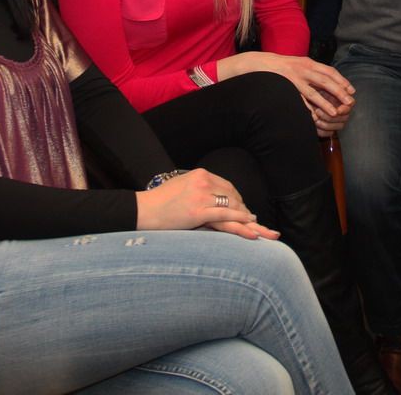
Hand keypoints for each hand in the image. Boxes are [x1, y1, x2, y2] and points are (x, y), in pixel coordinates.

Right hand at [134, 168, 278, 239]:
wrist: (143, 210)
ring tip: (256, 225)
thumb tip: (212, 193)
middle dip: (243, 208)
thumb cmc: (160, 201)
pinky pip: (225, 215)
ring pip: (231, 205)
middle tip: (253, 219)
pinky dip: (240, 221)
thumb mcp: (182, 185)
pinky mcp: (198, 211)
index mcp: (200, 174)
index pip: (226, 185)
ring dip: (245, 216)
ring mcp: (201, 196)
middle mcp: (203, 182)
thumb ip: (198, 186)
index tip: (243, 207)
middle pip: (232, 194)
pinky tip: (250, 226)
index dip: (237, 198)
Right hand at [221, 52, 355, 130]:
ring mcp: (294, 78)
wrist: (260, 63)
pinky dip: (306, 108)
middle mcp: (303, 69)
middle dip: (339, 92)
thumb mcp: (299, 64)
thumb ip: (312, 70)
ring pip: (313, 92)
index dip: (342, 81)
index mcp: (308, 63)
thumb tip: (328, 78)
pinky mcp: (285, 87)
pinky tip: (313, 116)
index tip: (351, 90)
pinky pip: (298, 99)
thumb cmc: (281, 66)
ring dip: (325, 103)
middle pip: (326, 81)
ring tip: (335, 112)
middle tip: (349, 102)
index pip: (329, 71)